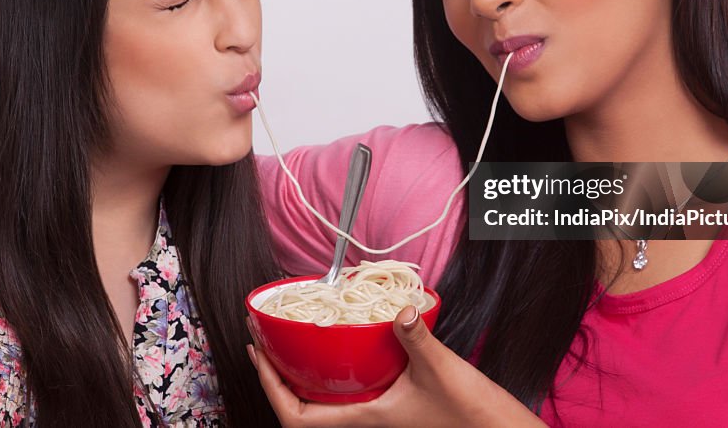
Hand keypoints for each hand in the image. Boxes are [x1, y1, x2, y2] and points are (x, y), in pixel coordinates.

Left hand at [248, 306, 547, 427]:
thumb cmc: (470, 412)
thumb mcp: (440, 370)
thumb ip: (418, 339)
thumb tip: (401, 309)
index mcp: (363, 417)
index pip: (297, 416)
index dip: (270, 389)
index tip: (258, 355)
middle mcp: (363, 416)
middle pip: (301, 405)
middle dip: (275, 375)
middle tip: (263, 338)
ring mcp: (376, 410)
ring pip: (323, 397)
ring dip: (300, 372)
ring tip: (287, 340)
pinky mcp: (392, 400)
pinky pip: (349, 387)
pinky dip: (333, 368)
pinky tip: (338, 344)